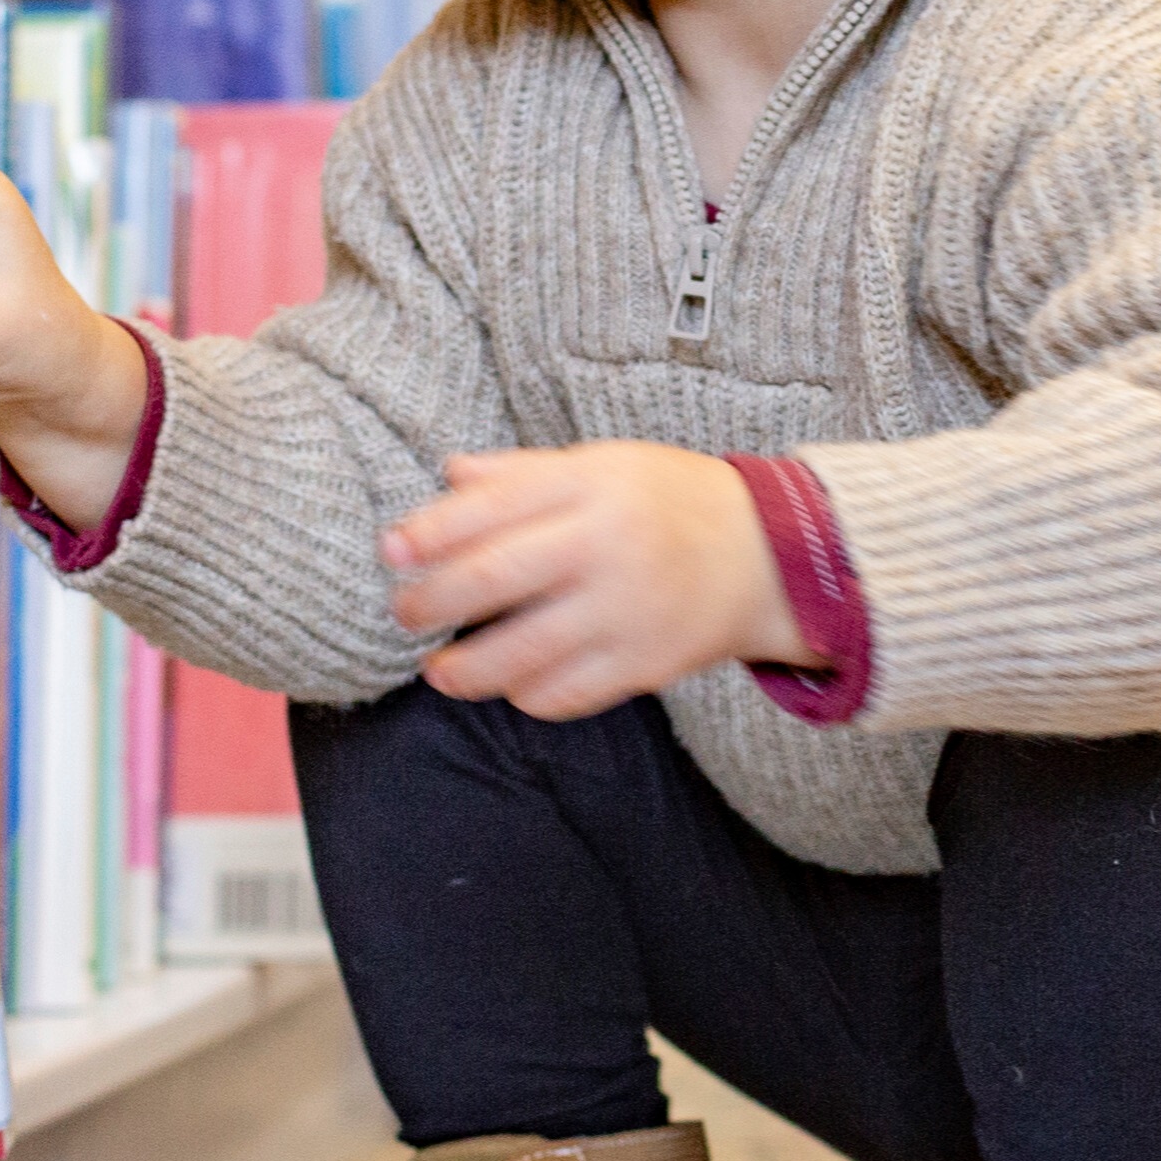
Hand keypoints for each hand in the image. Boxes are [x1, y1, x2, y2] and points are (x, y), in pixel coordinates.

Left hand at [384, 444, 815, 722]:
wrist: (770, 556)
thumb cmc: (669, 502)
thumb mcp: (602, 464)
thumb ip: (523, 474)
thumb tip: (448, 477)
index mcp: (592, 486)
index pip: (491, 507)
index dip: (429, 532)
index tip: (390, 550)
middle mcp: (606, 545)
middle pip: (494, 579)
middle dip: (432, 602)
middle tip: (403, 614)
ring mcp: (627, 610)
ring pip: (523, 653)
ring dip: (466, 669)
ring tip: (439, 671)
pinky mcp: (646, 664)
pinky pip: (568, 693)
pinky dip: (528, 696)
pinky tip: (511, 686)